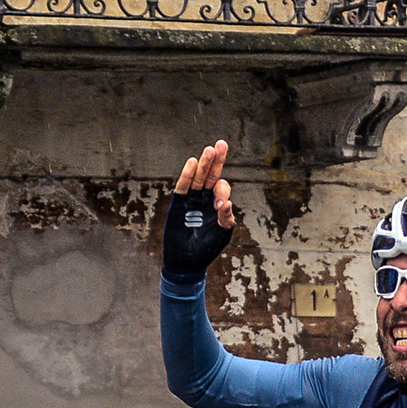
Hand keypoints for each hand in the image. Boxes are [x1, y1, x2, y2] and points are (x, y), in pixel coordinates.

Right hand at [163, 139, 234, 275]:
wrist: (187, 262)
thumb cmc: (206, 249)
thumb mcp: (222, 235)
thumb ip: (226, 219)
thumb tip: (227, 203)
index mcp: (217, 204)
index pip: (222, 188)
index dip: (222, 191)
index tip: (220, 204)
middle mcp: (205, 198)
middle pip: (210, 175)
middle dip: (216, 161)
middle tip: (221, 144)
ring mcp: (191, 200)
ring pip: (198, 178)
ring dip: (204, 164)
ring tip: (209, 150)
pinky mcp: (178, 205)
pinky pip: (183, 187)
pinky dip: (187, 176)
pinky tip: (192, 163)